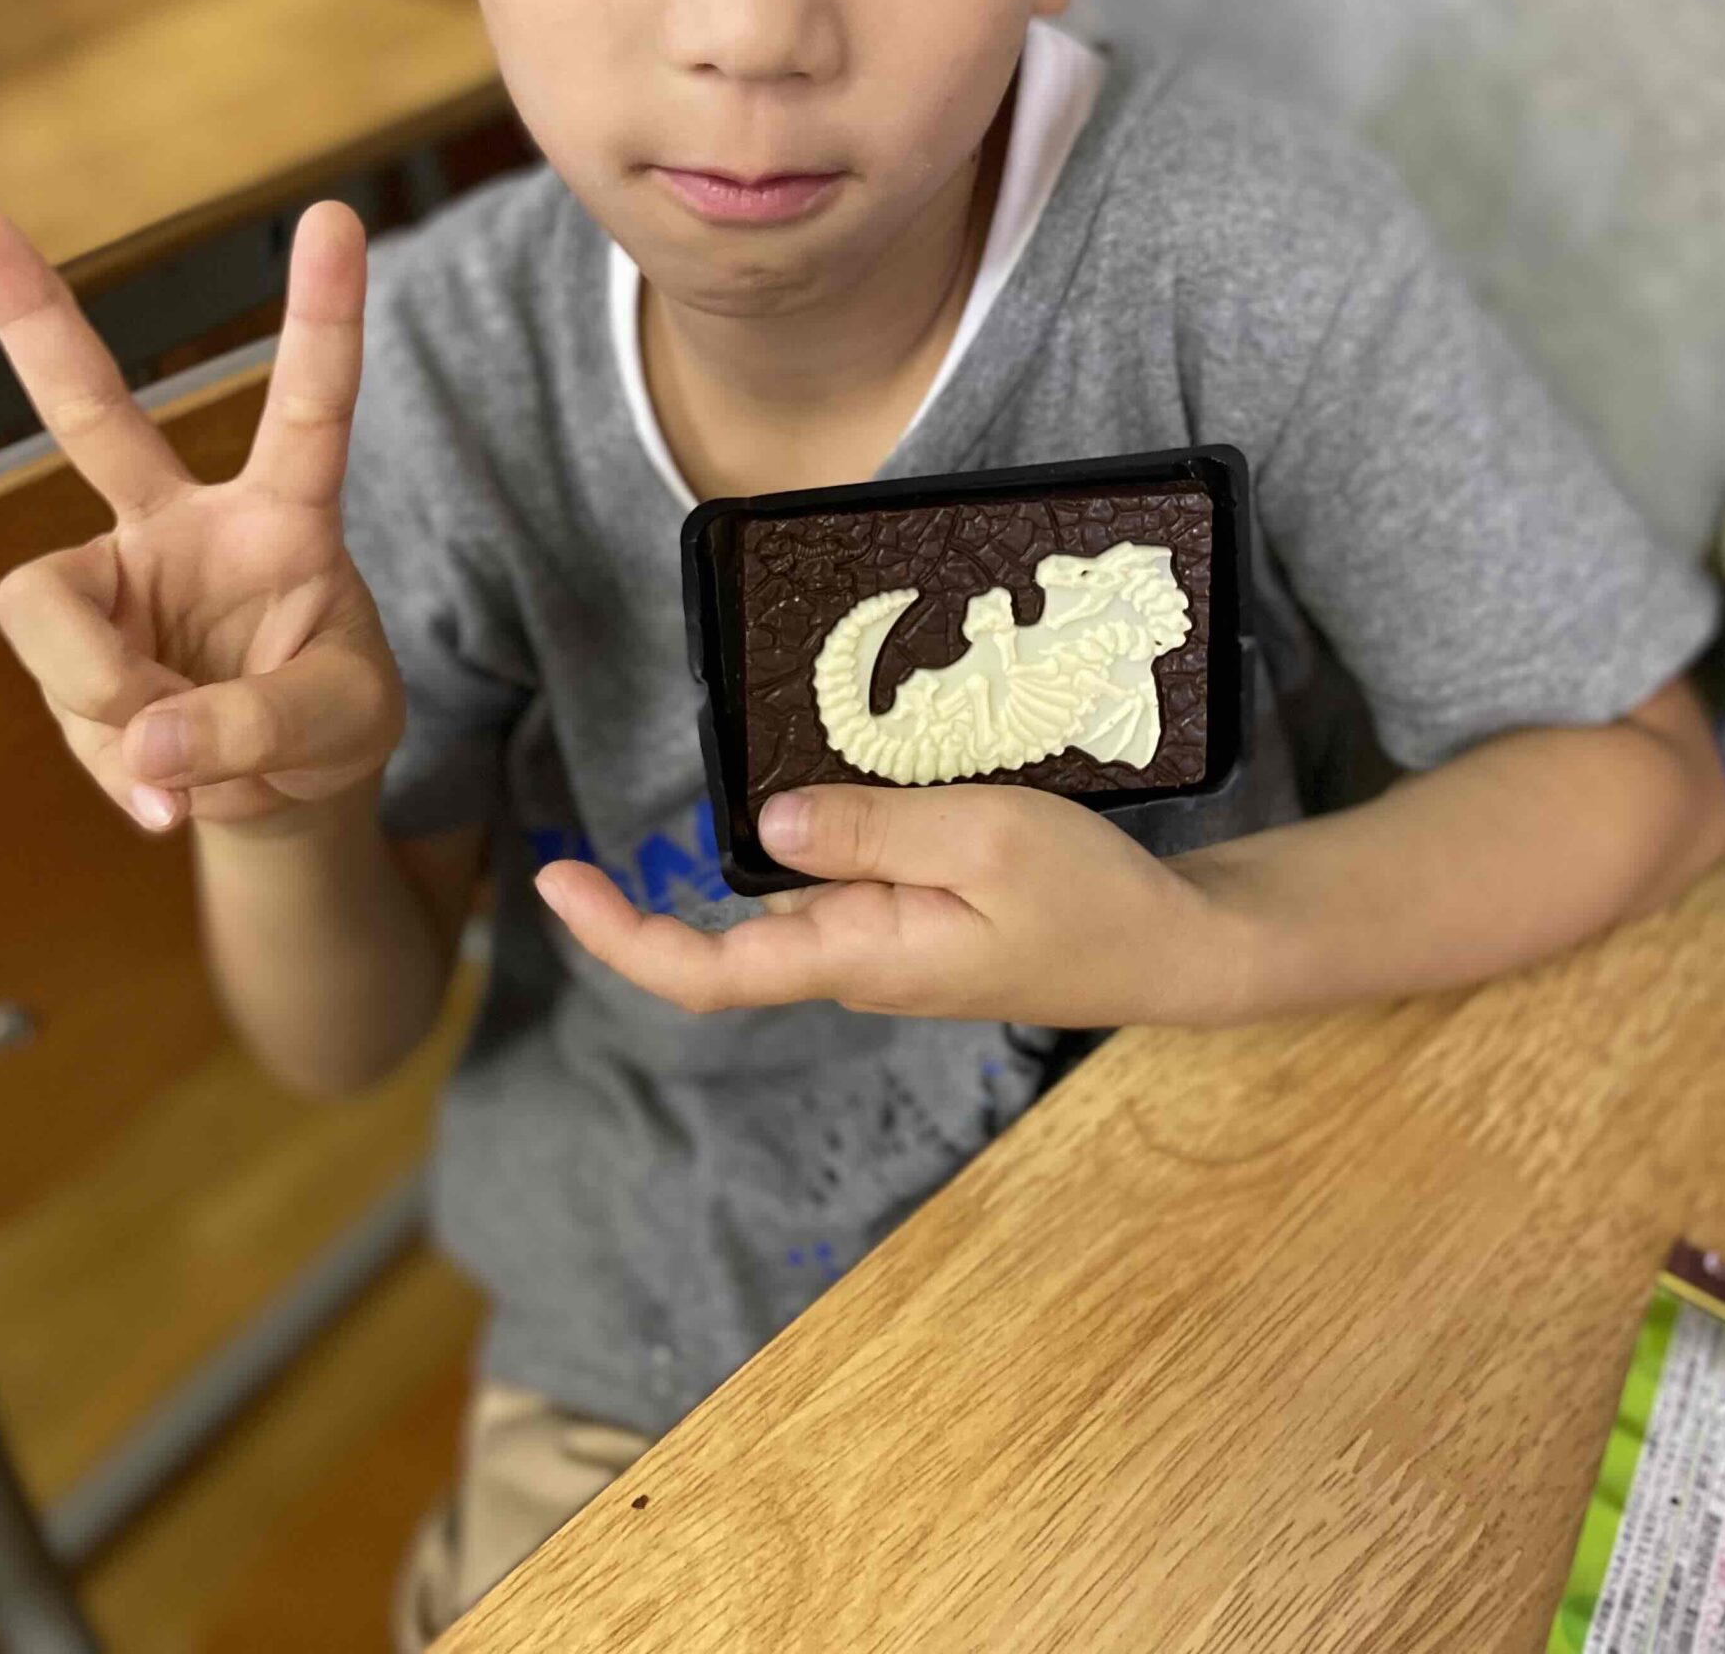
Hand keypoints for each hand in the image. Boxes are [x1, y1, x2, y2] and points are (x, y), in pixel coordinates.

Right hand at [0, 201, 403, 834]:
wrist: (280, 787)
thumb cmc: (333, 724)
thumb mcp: (345, 725)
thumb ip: (263, 724)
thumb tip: (147, 734)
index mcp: (286, 512)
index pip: (310, 404)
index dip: (323, 315)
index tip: (335, 214)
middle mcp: (185, 523)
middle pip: (94, 413)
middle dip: (31, 318)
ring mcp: (118, 581)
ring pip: (51, 616)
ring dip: (112, 701)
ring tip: (187, 762)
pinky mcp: (77, 647)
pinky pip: (67, 702)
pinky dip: (117, 763)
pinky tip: (162, 789)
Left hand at [533, 779, 1241, 1027]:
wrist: (1171, 947)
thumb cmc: (1089, 900)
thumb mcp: (985, 841)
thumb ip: (873, 828)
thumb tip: (764, 821)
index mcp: (858, 954)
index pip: (705, 972)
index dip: (620, 935)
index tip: (553, 881)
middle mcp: (855, 958)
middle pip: (739, 922)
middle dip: (693, 861)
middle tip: (690, 770)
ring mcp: (887, 942)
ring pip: (797, 884)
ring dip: (785, 826)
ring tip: (811, 751)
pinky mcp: (918, 920)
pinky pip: (849, 872)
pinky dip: (835, 822)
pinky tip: (866, 771)